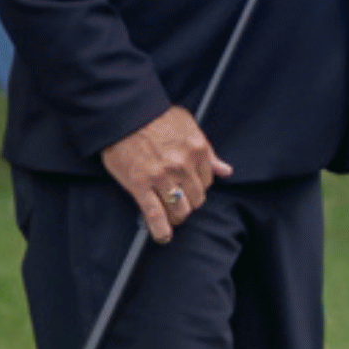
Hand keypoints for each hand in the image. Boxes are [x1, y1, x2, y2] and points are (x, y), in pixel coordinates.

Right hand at [100, 106, 233, 243]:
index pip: (208, 181)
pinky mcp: (141, 185)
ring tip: (171, 216)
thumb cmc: (155, 116)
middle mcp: (183, 165)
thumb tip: (224, 171)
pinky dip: (160, 230)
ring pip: (180, 210)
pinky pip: (155, 215)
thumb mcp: (188, 125)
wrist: (123, 111)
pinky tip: (163, 236)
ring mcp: (162, 177)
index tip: (189, 186)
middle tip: (178, 198)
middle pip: (196, 199)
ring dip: (177, 216)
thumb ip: (207, 150)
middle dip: (189, 202)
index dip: (198, 186)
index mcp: (197, 149)